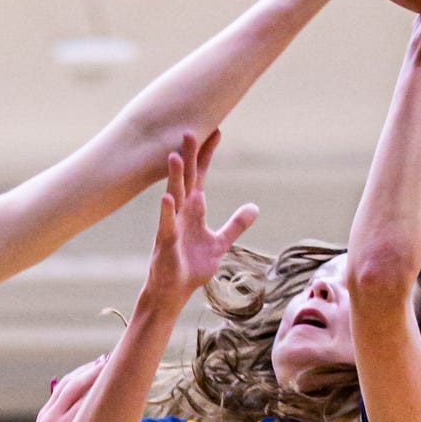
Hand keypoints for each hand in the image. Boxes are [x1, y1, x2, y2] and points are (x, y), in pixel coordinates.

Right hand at [144, 130, 257, 308]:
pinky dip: (167, 211)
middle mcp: (180, 212)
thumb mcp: (220, 243)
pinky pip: (166, 224)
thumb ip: (236, 224)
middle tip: (190, 130)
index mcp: (193, 210)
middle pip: (186, 179)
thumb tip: (254, 207)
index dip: (207, 155)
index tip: (215, 131)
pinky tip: (167, 197)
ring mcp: (172, 226)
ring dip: (173, 176)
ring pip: (174, 196)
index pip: (200, 176)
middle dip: (188, 156)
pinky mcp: (166, 243)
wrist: (173, 291)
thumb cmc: (191, 265)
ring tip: (174, 155)